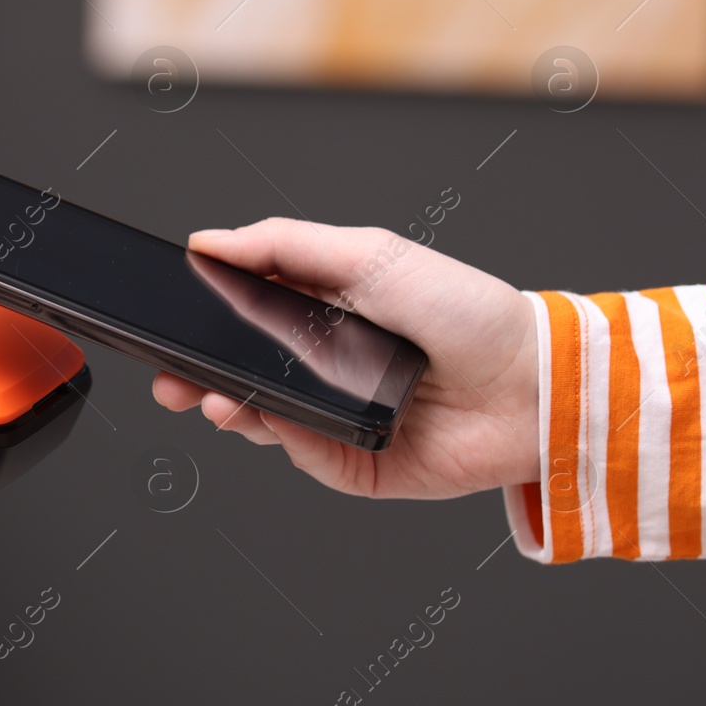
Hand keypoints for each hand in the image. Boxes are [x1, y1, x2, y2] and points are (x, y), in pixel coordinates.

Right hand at [152, 218, 539, 498]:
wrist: (536, 384)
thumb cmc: (469, 313)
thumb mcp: (369, 255)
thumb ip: (285, 245)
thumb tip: (211, 240)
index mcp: (327, 315)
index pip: (248, 319)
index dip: (206, 322)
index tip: (169, 321)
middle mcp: (331, 369)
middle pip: (245, 377)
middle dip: (199, 378)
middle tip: (170, 378)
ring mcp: (344, 419)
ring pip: (266, 422)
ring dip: (234, 412)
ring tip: (217, 400)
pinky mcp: (363, 465)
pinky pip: (309, 460)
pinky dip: (289, 443)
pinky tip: (279, 422)